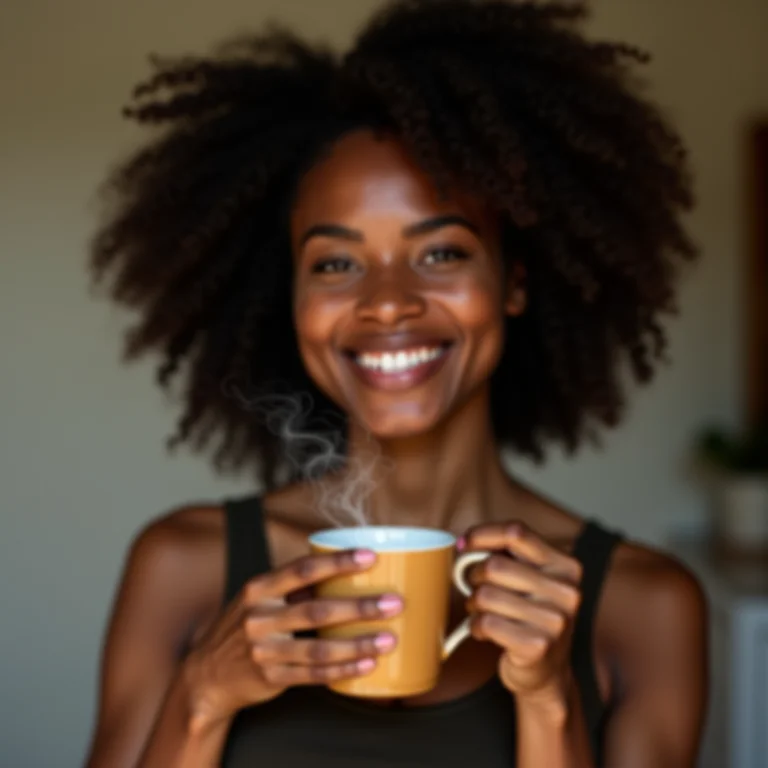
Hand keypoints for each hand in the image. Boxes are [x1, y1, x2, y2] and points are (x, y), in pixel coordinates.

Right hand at [182, 549, 401, 731]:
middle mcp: (259, 618)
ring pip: (319, 649)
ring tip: (388, 639)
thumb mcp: (259, 599)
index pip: (303, 569)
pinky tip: (367, 665)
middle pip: (316, 611)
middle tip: (393, 603)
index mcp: (259, 589)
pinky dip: (343, 671)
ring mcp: (264, 651)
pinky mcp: (270, 679)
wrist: (207, 675)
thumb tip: (344, 570)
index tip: (370, 557)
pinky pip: (313, 676)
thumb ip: (294, 588)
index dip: (338, 562)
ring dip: (357, 644)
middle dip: (359, 607)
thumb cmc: (244, 626)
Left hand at [461, 522, 582, 705]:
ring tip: (482, 612)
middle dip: (474, 577)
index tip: (463, 544)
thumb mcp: (529, 580)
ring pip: (485, 595)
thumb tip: (463, 544)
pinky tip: (485, 632)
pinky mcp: (538, 646)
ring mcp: (555, 620)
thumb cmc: (529, 617)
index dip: (482, 534)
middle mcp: (566, 591)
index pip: (516, 533)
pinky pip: (485, 623)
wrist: (546, 673)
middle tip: (476, 590)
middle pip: (494, 566)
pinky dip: (476, 626)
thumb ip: (507, 556)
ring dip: (474, 604)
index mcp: (565, 566)